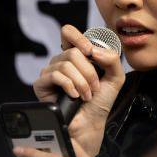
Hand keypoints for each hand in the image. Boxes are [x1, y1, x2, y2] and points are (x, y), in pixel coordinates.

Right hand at [33, 25, 124, 156]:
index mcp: (76, 56)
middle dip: (88, 72)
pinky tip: (74, 96)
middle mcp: (61, 61)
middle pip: (72, 52)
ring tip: (86, 95)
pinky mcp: (41, 84)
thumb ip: (112, 59)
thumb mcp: (115, 77)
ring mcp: (50, 72)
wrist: (91, 124)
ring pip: (65, 64)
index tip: (90, 52)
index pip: (68, 33)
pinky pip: (55, 75)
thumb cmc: (100, 102)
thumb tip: (93, 50)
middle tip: (93, 88)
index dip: (79, 38)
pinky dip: (69, 86)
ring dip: (81, 82)